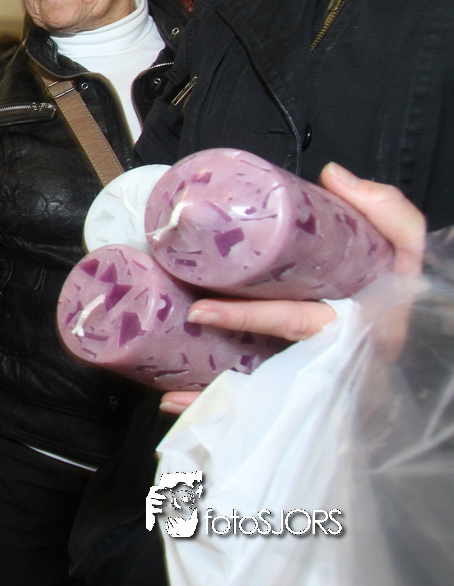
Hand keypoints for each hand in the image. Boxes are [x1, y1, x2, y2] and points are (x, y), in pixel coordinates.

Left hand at [159, 162, 425, 413]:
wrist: (417, 326)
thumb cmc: (406, 287)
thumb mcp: (406, 245)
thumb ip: (381, 208)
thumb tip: (332, 176)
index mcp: (356, 324)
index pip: (294, 322)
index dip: (246, 317)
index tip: (200, 311)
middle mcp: (335, 361)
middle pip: (269, 373)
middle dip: (219, 381)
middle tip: (169, 380)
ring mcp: (322, 379)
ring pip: (261, 396)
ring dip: (215, 403)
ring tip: (168, 399)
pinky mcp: (310, 388)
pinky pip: (261, 405)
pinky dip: (224, 409)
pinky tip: (183, 405)